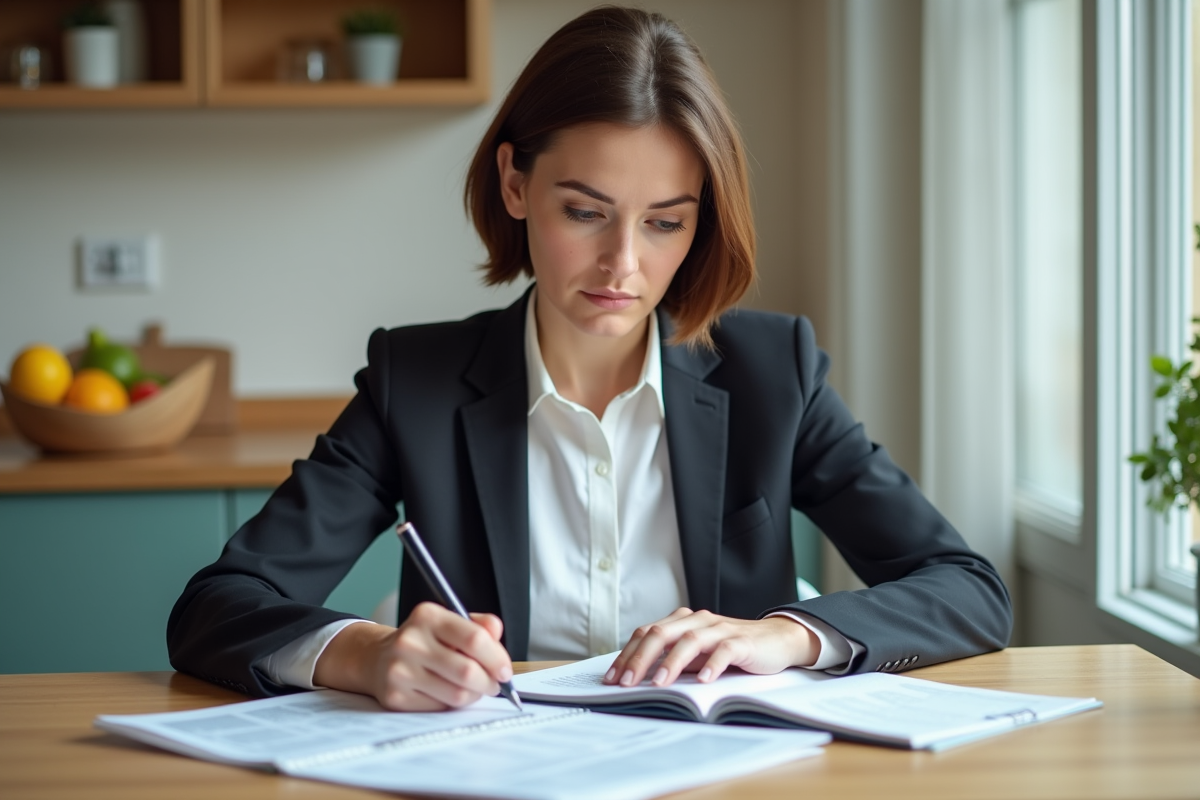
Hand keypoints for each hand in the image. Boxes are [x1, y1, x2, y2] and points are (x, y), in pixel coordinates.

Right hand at [313, 602, 512, 710]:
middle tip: (494, 684)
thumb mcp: (449, 623)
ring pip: (457, 694)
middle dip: (490, 682)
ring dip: (474, 695)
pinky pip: (440, 707)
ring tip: (473, 688)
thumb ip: (478, 626)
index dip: (497, 658)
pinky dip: (452, 704)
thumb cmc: (423, 641)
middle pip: (468, 671)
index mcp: (428, 616)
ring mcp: (400, 670)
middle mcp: (410, 641)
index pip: (474, 638)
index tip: (505, 670)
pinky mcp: (395, 697)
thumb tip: (496, 632)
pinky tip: (447, 693)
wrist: (377, 659)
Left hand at [603, 608, 818, 687]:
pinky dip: (712, 664)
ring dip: (671, 663)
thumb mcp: (696, 655)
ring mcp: (719, 629)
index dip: (627, 654)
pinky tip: (703, 680)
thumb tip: (636, 677)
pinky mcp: (741, 641)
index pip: (646, 633)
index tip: (612, 678)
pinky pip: (724, 650)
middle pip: (661, 633)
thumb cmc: (730, 650)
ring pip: (689, 641)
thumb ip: (671, 659)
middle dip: (640, 658)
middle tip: (626, 682)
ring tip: (658, 683)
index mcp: (682, 622)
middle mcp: (697, 621)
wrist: (775, 640)